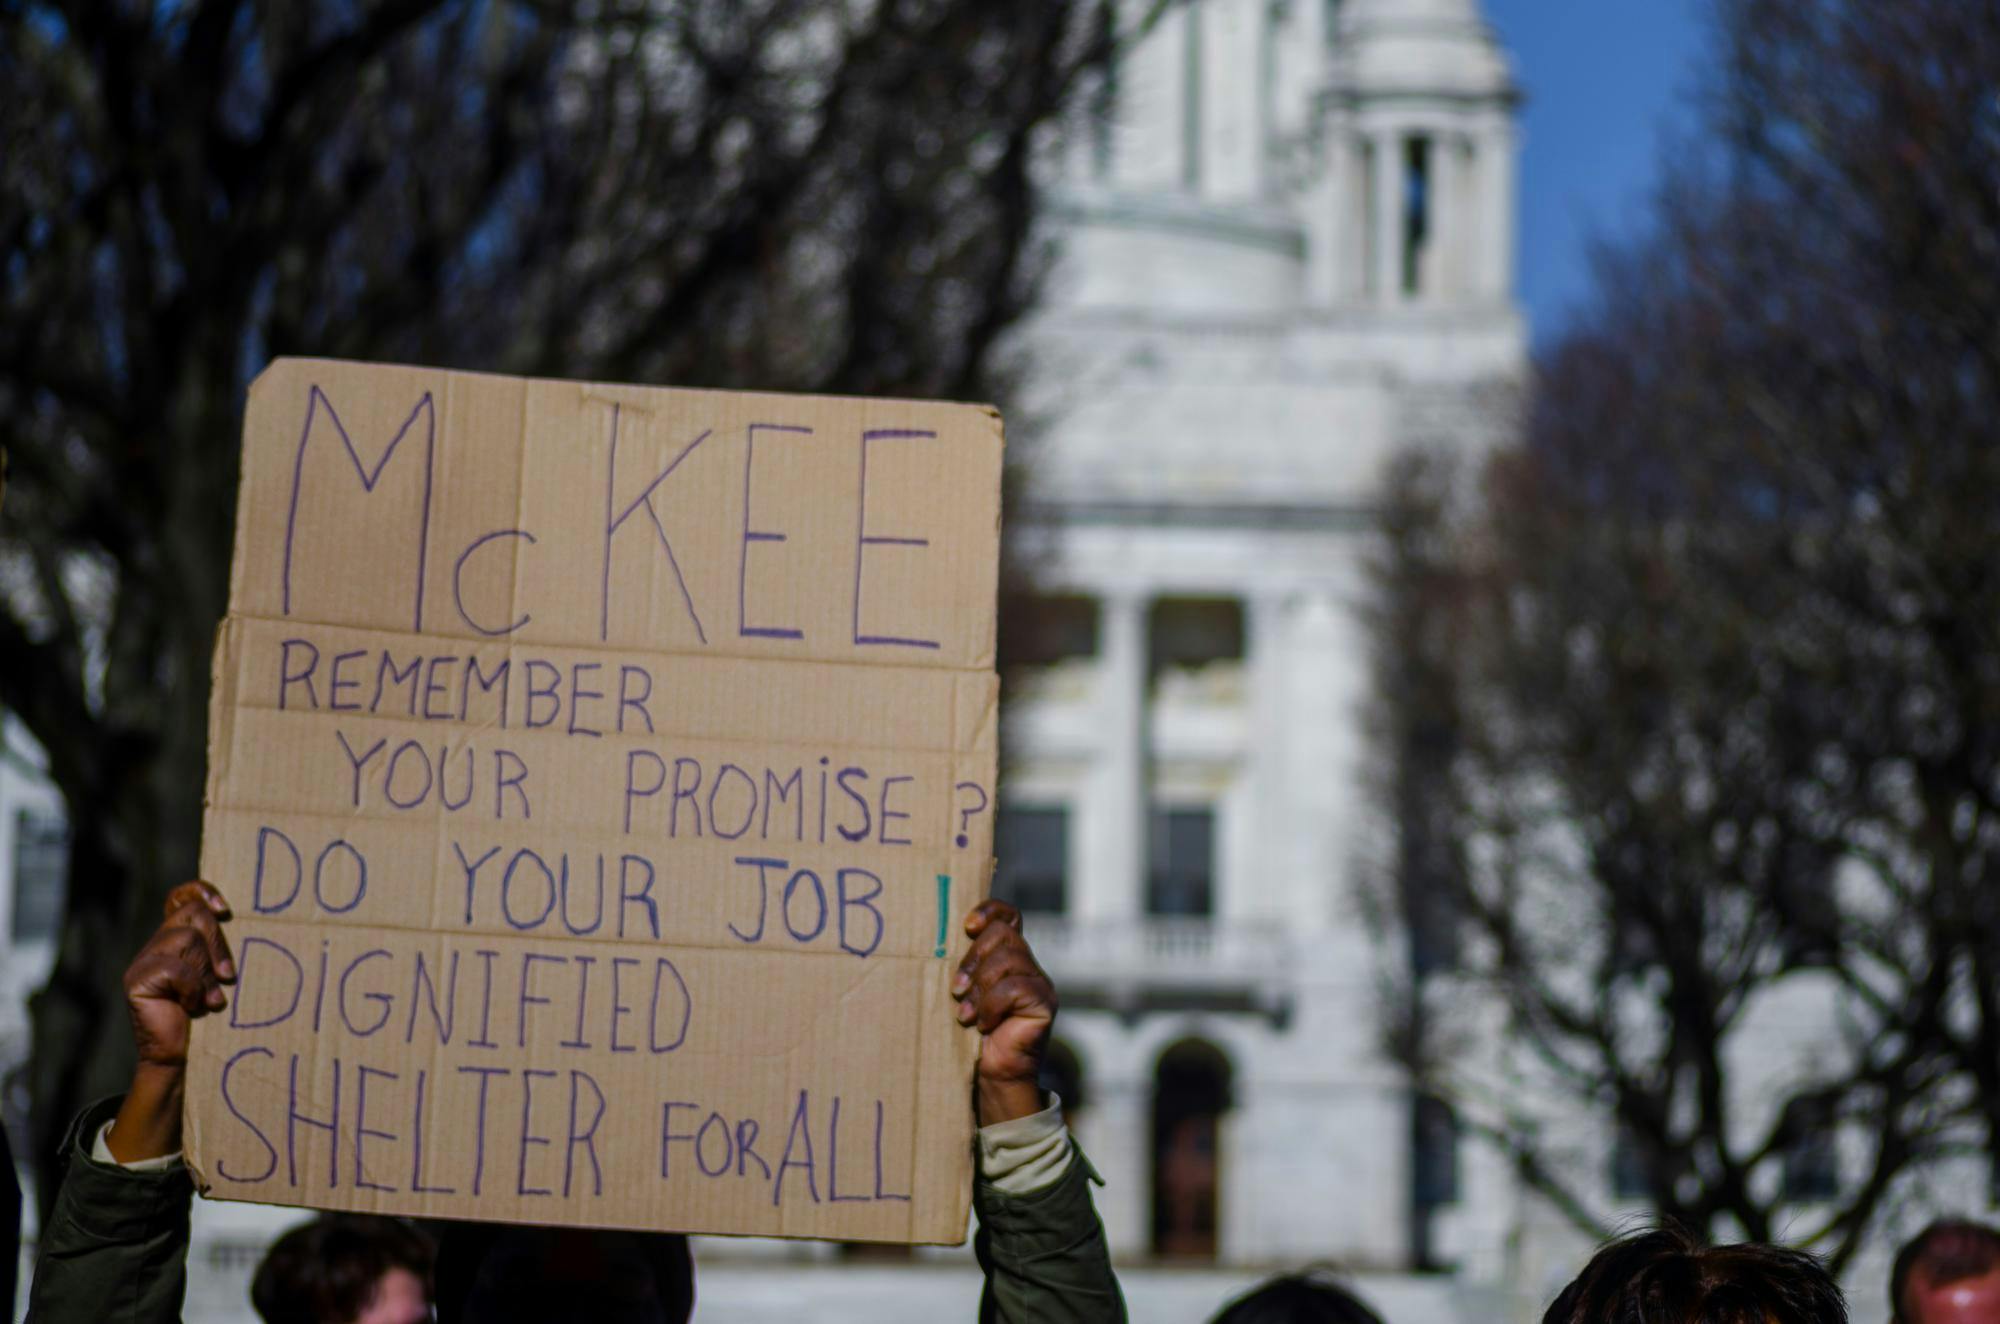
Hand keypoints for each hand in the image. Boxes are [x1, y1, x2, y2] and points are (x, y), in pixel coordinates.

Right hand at [107, 881, 234, 1161]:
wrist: (182, 1058)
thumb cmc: (210, 1016)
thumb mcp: (218, 974)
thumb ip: (217, 948)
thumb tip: (236, 920)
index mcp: (175, 939)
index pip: (180, 897)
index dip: (201, 892)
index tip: (226, 909)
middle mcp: (156, 945)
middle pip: (190, 914)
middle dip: (217, 943)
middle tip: (229, 976)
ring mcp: (142, 962)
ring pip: (186, 940)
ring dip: (207, 972)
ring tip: (212, 999)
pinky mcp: (136, 981)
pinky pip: (175, 969)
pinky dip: (193, 988)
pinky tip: (193, 1008)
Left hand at [952, 900, 1056, 1125]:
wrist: (992, 1078)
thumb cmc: (971, 1036)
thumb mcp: (965, 994)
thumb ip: (964, 968)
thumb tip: (935, 941)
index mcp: (1010, 958)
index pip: (1009, 916)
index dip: (990, 911)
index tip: (966, 926)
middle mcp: (1029, 966)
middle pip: (1003, 933)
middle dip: (974, 958)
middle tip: (957, 988)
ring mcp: (1040, 984)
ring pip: (1009, 958)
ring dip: (980, 985)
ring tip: (965, 1012)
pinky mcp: (1045, 1004)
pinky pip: (1015, 988)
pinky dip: (992, 1005)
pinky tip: (982, 1024)